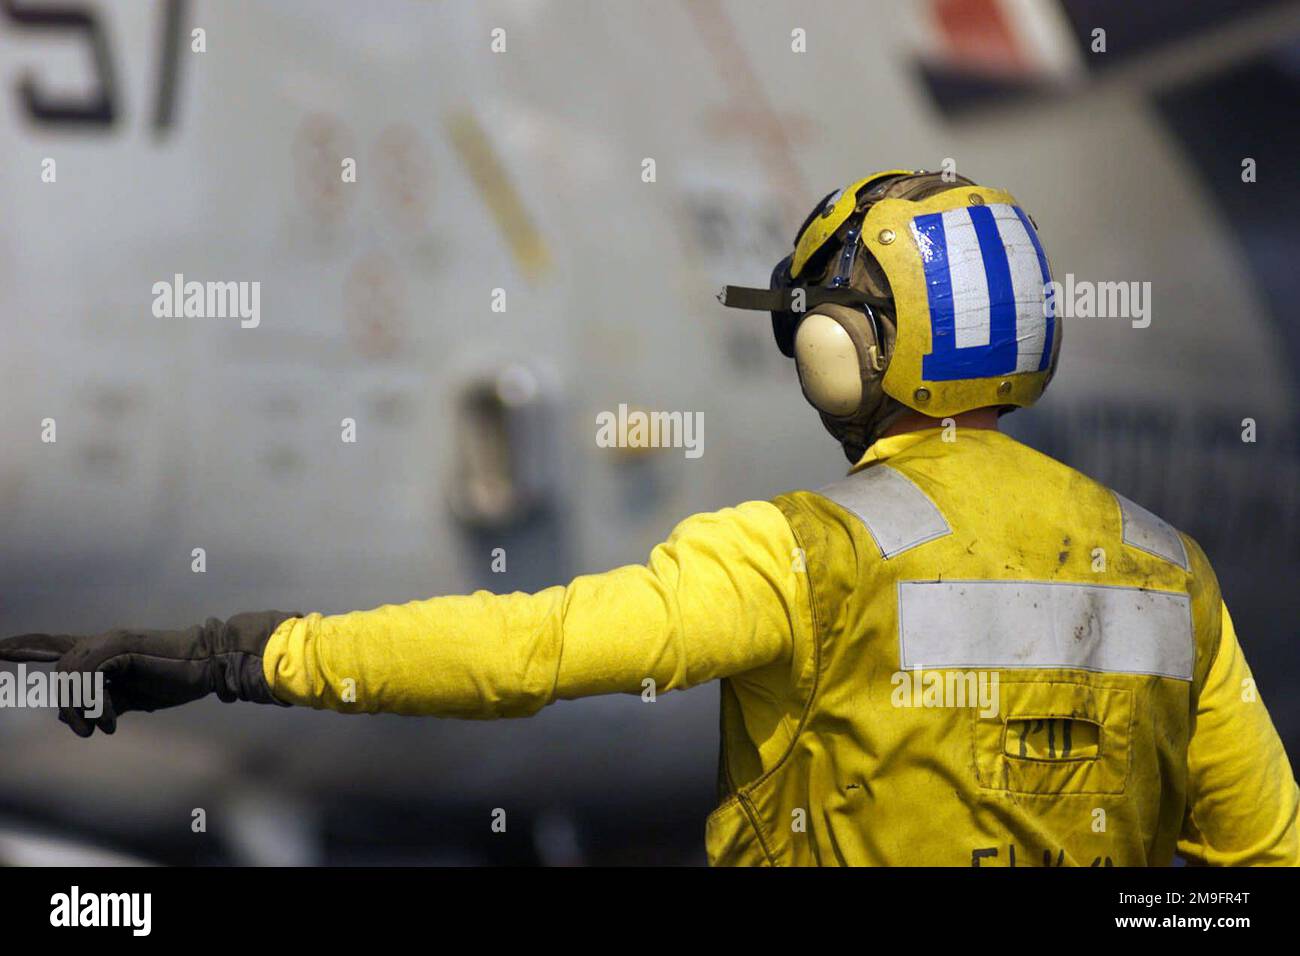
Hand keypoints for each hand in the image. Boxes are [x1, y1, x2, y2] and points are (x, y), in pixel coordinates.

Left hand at [0, 611, 295, 736]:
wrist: (207, 665)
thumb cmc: (175, 679)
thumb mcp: (131, 697)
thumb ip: (102, 702)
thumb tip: (74, 718)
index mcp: (102, 649)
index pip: (53, 643)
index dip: (23, 646)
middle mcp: (100, 641)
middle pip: (59, 673)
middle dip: (65, 707)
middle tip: (86, 731)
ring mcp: (109, 643)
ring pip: (69, 677)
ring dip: (78, 710)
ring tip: (99, 728)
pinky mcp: (119, 650)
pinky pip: (88, 680)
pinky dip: (94, 706)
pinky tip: (110, 720)